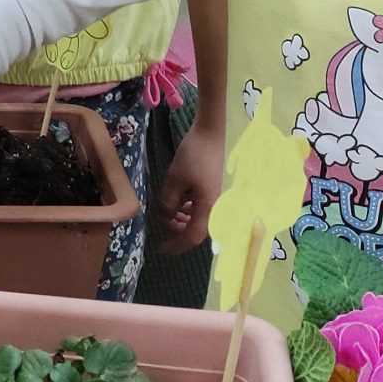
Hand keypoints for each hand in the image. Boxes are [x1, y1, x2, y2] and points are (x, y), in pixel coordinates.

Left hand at [153, 120, 224, 253]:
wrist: (214, 133)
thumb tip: (165, 217)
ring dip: (184, 219)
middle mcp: (218, 208)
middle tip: (164, 221)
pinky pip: (205, 209)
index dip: (176, 245)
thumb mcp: (174, 179)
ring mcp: (220, 200)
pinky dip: (192, 210)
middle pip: (198, 230)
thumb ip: (167, 202)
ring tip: (171, 209)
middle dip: (179, 230)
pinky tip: (182, 201)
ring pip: (201, 220)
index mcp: (209, 207)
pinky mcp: (219, 192)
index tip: (161, 248)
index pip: (192, 237)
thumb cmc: (195, 155)